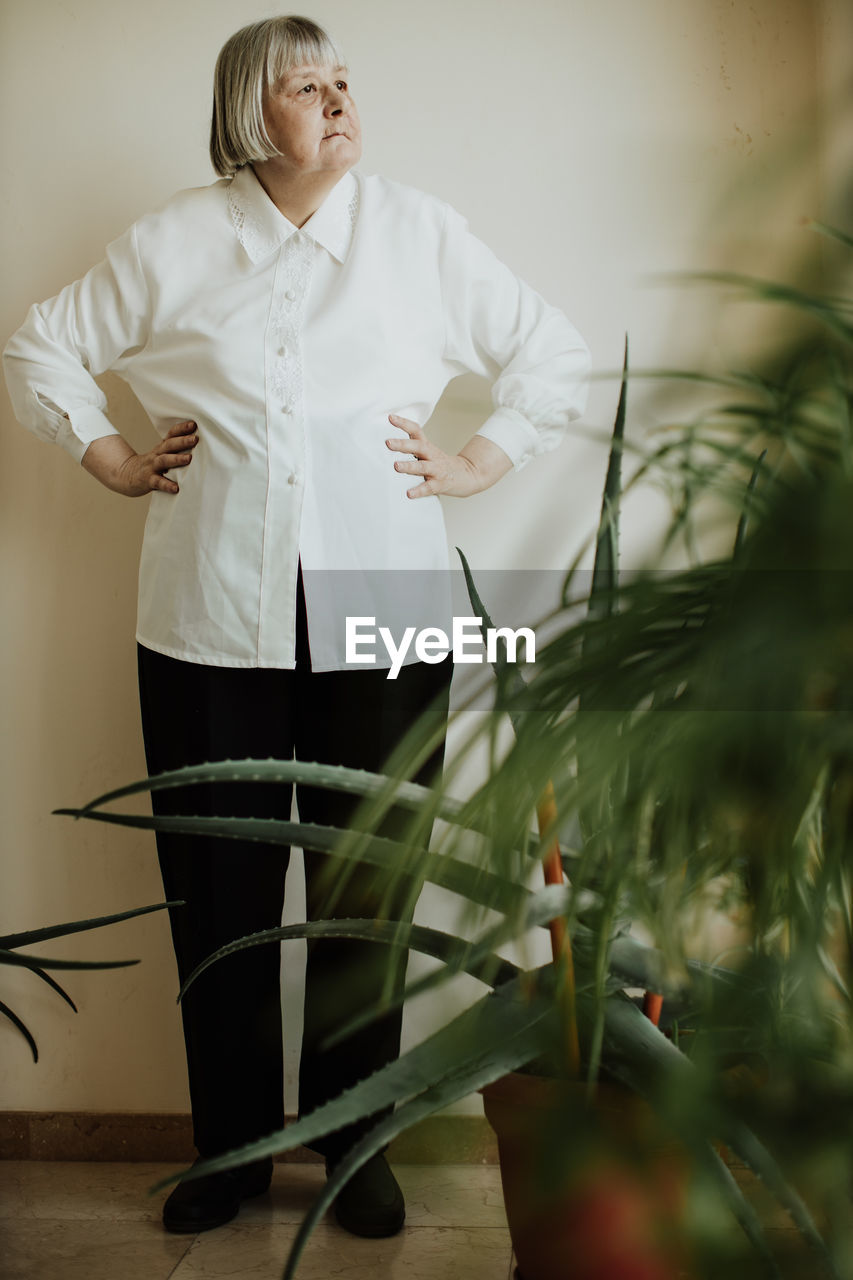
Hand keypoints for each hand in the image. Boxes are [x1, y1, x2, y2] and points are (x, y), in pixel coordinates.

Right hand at [82, 421, 198, 495]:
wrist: (127, 475)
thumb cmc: (151, 465)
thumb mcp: (162, 454)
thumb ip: (177, 449)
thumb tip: (198, 443)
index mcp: (162, 448)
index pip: (171, 434)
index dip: (181, 429)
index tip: (194, 424)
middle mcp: (157, 455)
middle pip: (169, 445)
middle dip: (182, 441)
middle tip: (195, 438)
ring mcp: (152, 467)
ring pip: (164, 461)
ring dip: (176, 459)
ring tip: (189, 458)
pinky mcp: (148, 481)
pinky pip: (158, 482)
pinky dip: (167, 485)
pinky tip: (176, 488)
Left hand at [385, 415, 511, 498]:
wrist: (468, 475)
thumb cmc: (440, 464)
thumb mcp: (428, 451)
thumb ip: (411, 447)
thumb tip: (386, 442)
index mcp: (427, 447)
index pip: (416, 430)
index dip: (404, 423)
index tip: (390, 417)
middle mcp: (432, 456)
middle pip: (419, 447)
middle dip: (403, 444)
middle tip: (388, 443)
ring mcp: (437, 470)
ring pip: (423, 467)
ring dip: (409, 466)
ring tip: (396, 466)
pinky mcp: (440, 484)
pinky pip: (428, 488)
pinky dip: (419, 491)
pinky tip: (409, 494)